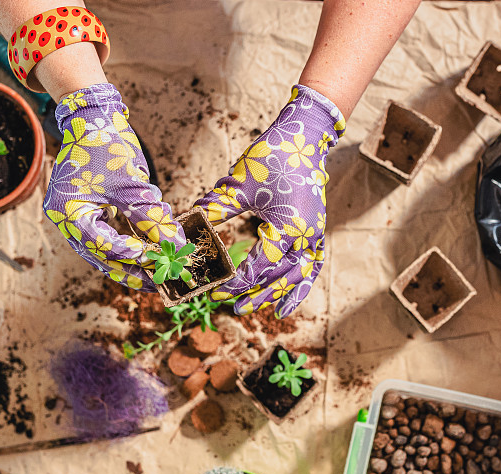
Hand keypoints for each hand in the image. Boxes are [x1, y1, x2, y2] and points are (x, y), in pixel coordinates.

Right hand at [44, 83, 185, 289]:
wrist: (94, 114)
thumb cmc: (106, 144)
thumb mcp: (132, 184)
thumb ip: (151, 216)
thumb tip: (176, 244)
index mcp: (67, 212)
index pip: (101, 245)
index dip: (132, 255)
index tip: (160, 261)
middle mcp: (66, 220)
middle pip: (101, 256)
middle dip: (133, 269)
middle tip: (162, 281)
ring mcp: (75, 217)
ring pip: (105, 251)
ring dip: (131, 262)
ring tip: (159, 274)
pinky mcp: (88, 212)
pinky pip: (108, 236)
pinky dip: (128, 244)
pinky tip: (149, 253)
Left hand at [195, 85, 344, 316]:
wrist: (304, 135)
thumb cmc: (272, 157)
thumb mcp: (238, 184)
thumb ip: (214, 209)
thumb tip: (184, 225)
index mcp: (287, 228)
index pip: (259, 266)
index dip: (236, 282)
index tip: (214, 290)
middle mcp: (306, 237)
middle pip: (279, 277)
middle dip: (256, 294)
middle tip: (232, 307)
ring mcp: (315, 235)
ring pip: (298, 276)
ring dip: (279, 294)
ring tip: (262, 311)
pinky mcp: (316, 230)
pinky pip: (312, 265)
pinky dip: (302, 284)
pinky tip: (290, 301)